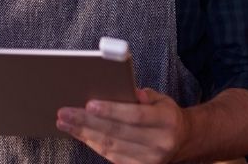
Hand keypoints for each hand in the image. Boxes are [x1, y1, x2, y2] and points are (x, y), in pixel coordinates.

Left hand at [56, 89, 189, 163]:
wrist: (183, 141)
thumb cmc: (165, 114)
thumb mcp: (161, 99)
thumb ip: (143, 95)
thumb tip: (125, 91)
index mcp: (166, 121)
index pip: (135, 116)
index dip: (111, 110)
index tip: (89, 104)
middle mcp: (159, 143)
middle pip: (117, 132)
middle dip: (87, 122)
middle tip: (65, 113)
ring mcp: (150, 160)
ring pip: (110, 146)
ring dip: (84, 134)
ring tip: (65, 122)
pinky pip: (111, 156)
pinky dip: (92, 144)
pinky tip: (79, 134)